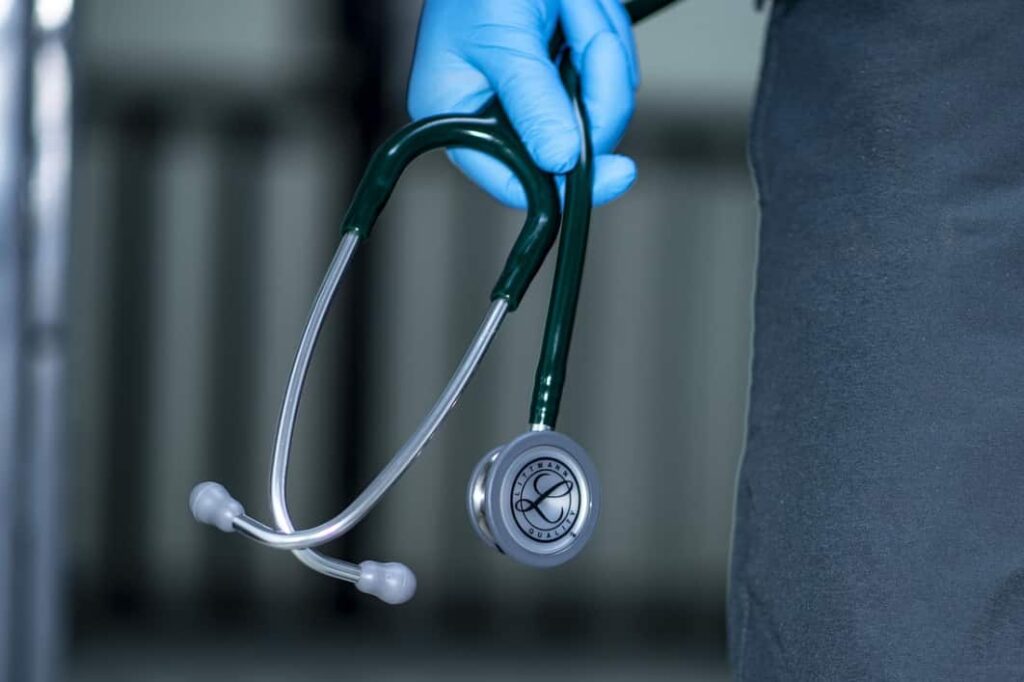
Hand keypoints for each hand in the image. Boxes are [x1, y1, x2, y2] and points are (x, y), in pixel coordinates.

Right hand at [408, 0, 638, 207]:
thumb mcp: (502, 38)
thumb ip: (532, 100)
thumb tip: (559, 160)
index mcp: (461, 120)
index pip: (515, 182)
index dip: (566, 186)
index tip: (617, 173)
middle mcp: (499, 116)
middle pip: (572, 142)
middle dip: (593, 82)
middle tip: (586, 30)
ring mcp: (537, 96)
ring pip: (599, 105)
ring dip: (599, 46)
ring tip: (572, 4)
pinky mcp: (565, 73)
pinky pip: (608, 74)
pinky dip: (604, 34)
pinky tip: (579, 7)